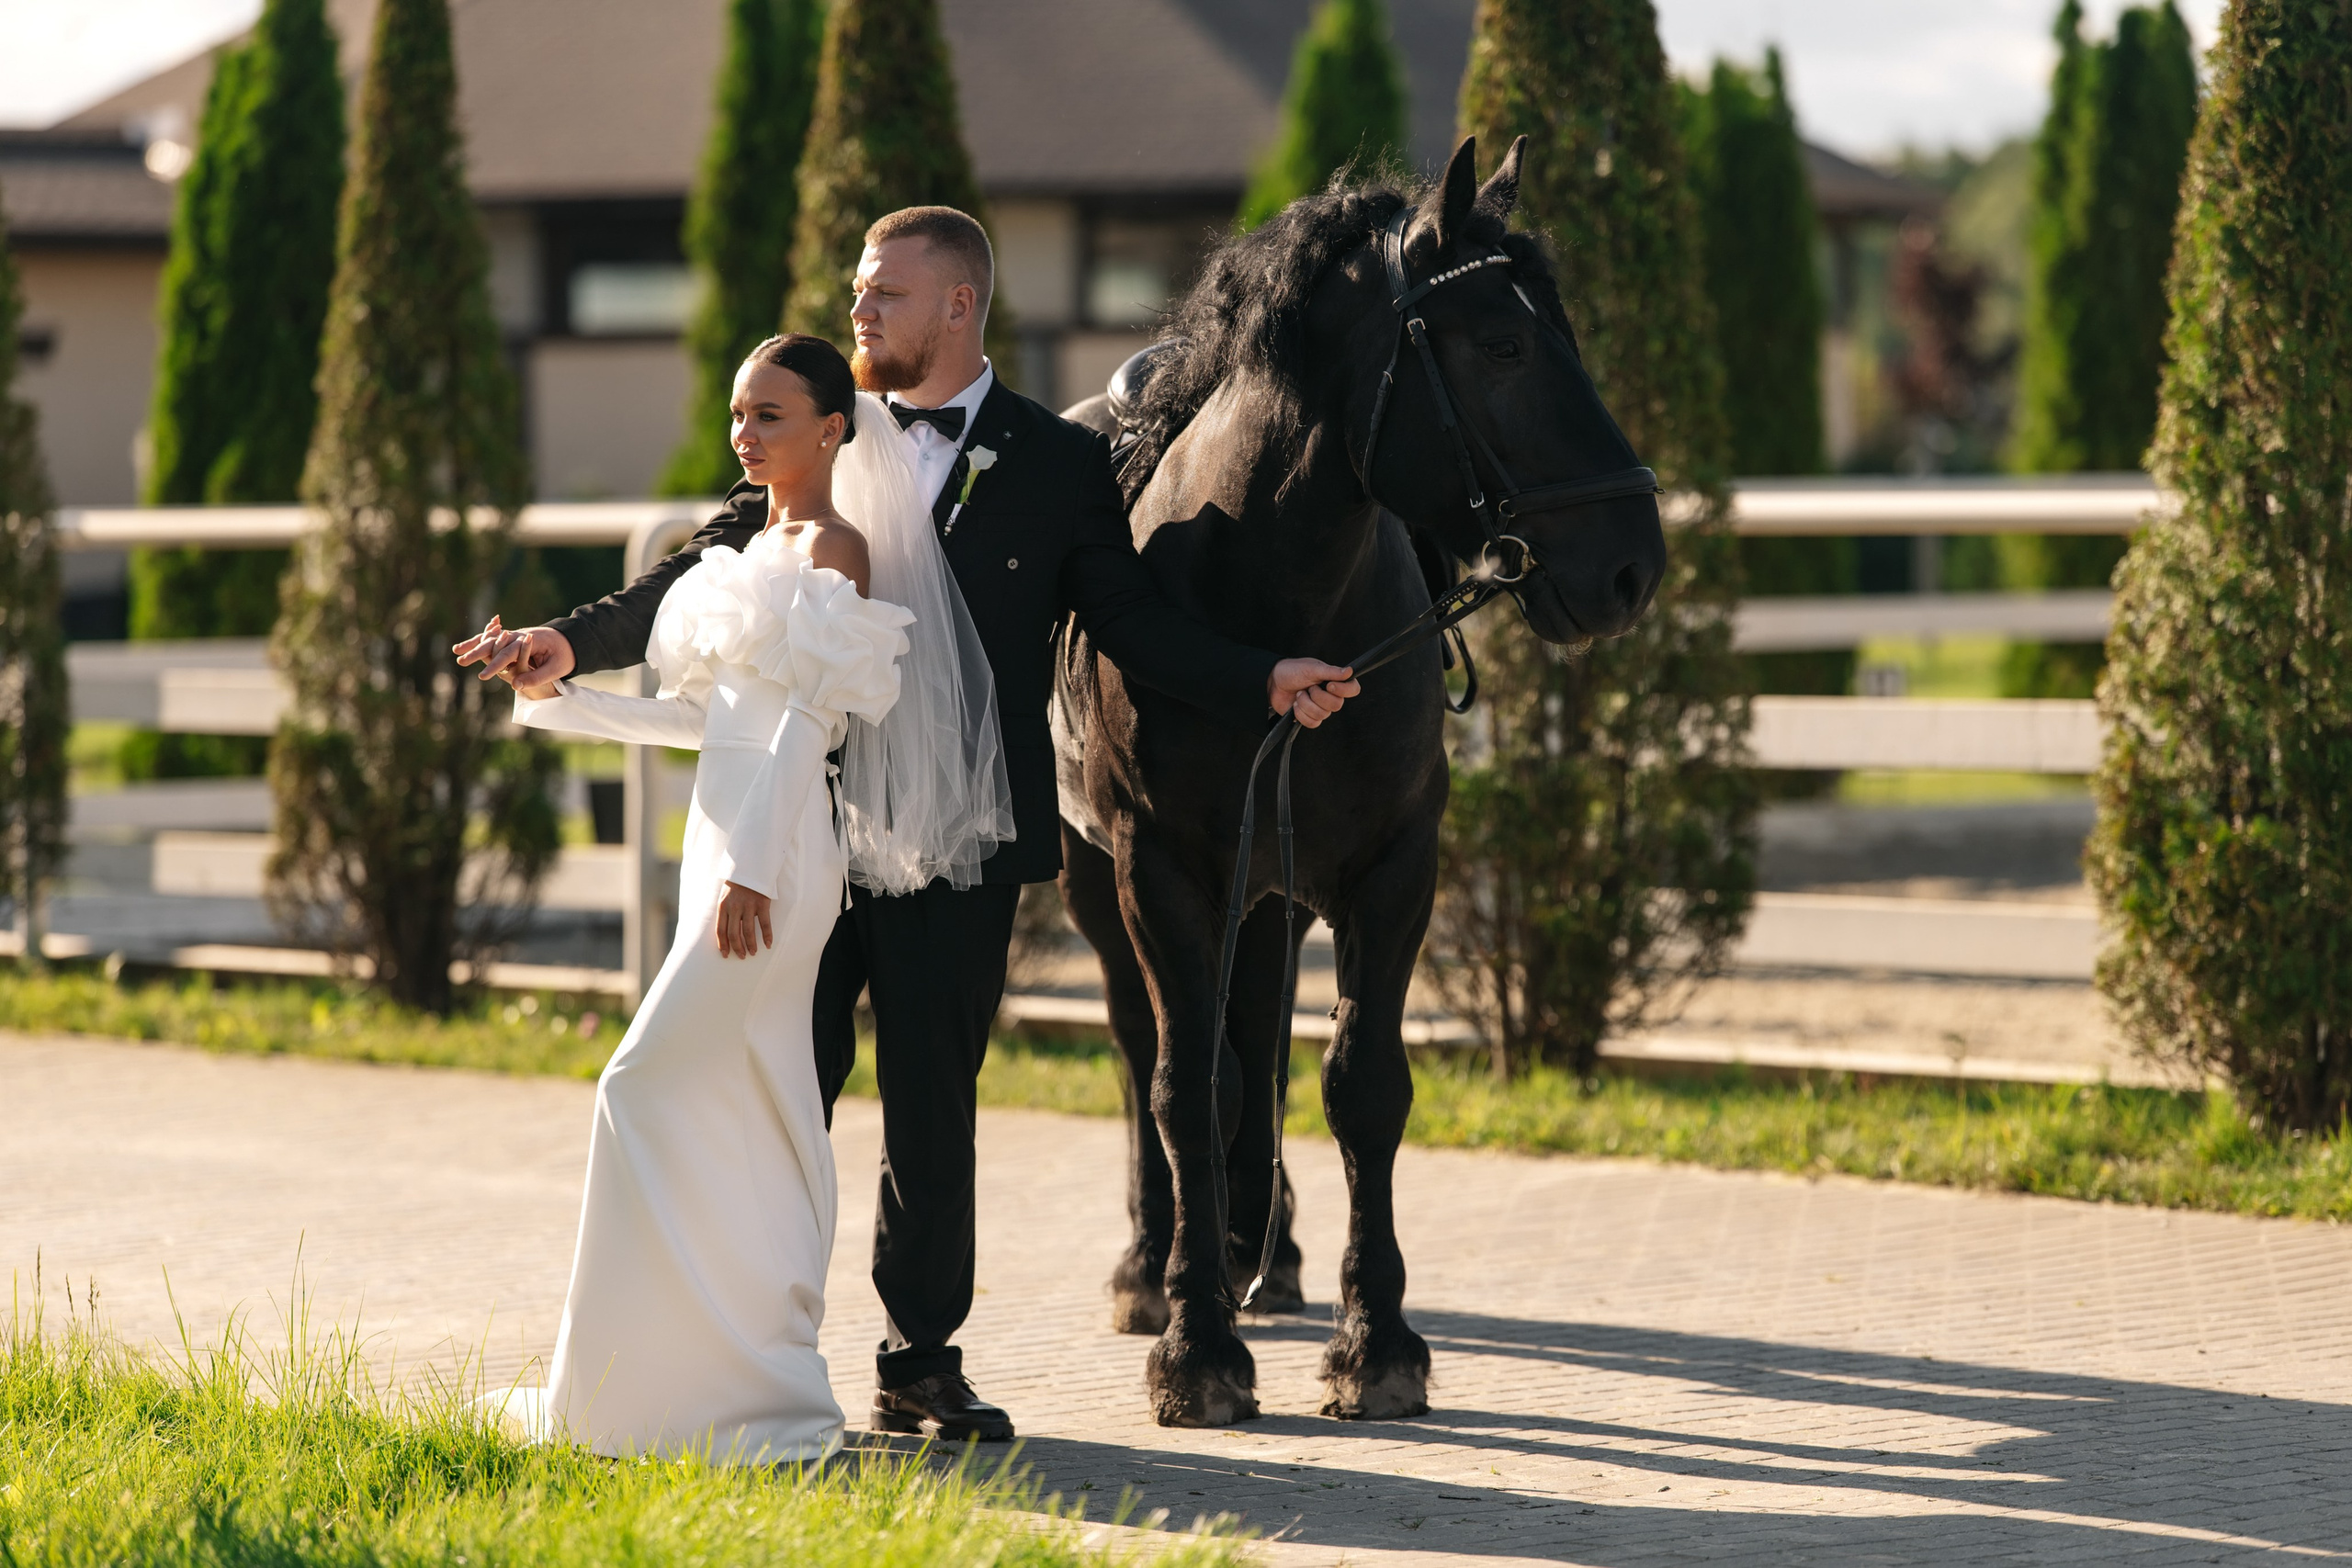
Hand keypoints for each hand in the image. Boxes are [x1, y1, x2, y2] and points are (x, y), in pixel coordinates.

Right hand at [453, 617, 574, 699]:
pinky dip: (478, 641)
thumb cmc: (566, 655)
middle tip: (461, 661)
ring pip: (491, 639)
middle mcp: (520, 635)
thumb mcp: (557, 668)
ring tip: (456, 651)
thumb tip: (516, 686)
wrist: (570, 639)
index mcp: (531, 640)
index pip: (510, 653)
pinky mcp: (512, 639)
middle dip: (478, 652)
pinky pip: (493, 639)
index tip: (483, 676)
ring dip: (473, 644)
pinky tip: (464, 646)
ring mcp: (515, 635)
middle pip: (495, 643)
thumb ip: (537, 676)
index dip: (496, 665)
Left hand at [715, 881, 772, 958]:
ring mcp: (748, 906)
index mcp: (722, 906)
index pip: (720, 930)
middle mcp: (734, 908)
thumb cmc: (736, 884)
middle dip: (737, 948)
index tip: (725, 955)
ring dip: (751, 945)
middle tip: (742, 956)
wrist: (750, 867)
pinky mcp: (761, 904)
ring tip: (753, 952)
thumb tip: (725, 932)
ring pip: (749, 931)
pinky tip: (768, 944)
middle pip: (734, 934)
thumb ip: (725, 912)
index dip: (723, 945)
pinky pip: (765, 924)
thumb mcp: (724, 896)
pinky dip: (767, 936)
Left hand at [1269, 658, 1358, 729]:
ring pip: (1323, 715)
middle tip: (1309, 687)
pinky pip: (1313, 723)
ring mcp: (1320, 708)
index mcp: (1334, 681)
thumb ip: (1331, 671)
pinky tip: (1296, 705)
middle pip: (1337, 705)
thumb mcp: (1312, 668)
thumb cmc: (1293, 671)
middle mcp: (1330, 696)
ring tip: (1299, 694)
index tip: (1330, 685)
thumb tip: (1349, 671)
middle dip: (1318, 697)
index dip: (1344, 690)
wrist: (1274, 682)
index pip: (1353, 689)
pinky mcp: (1310, 717)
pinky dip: (1301, 714)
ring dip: (1306, 704)